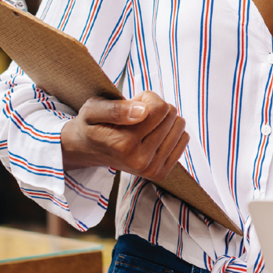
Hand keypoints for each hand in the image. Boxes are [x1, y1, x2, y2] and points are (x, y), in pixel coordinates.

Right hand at [61, 90, 188, 181]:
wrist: (88, 150)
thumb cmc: (92, 125)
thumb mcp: (93, 109)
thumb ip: (116, 109)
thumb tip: (143, 111)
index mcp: (122, 144)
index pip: (159, 108)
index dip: (147, 99)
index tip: (133, 104)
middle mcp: (139, 160)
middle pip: (171, 115)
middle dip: (155, 109)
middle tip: (136, 117)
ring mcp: (151, 169)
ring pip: (179, 126)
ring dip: (164, 120)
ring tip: (143, 127)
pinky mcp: (160, 173)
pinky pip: (183, 140)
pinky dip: (171, 132)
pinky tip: (152, 136)